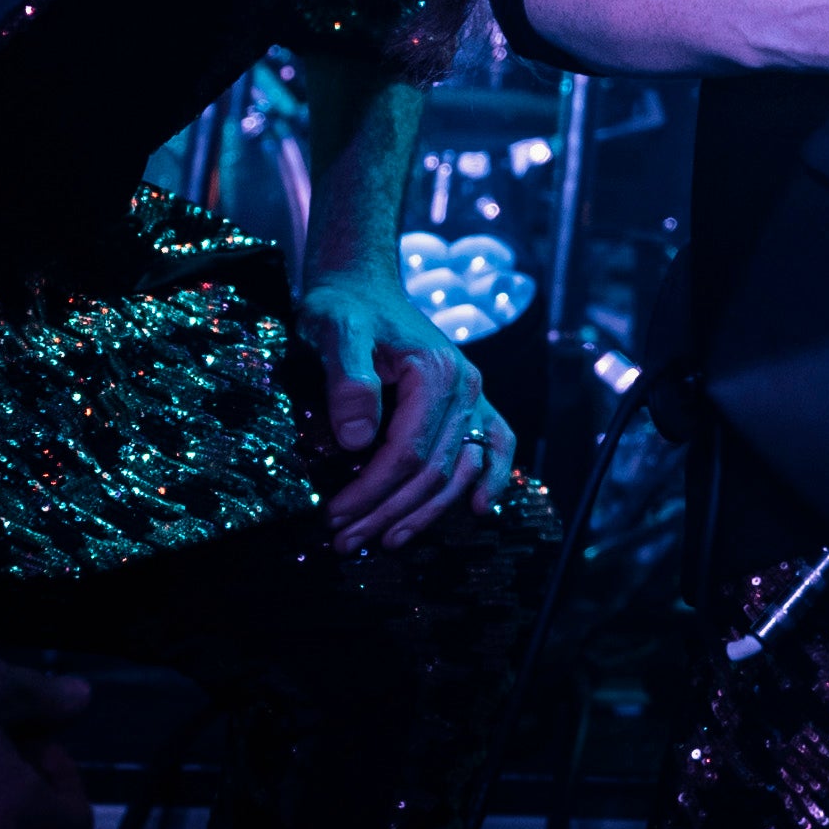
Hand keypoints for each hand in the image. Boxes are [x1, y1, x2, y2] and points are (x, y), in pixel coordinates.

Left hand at [298, 266, 515, 553]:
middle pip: (433, 470)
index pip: (407, 451)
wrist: (364, 286)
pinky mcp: (471, 403)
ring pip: (460, 470)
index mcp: (436, 372)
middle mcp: (467, 387)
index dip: (371, 491)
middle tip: (345, 541)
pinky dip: (492, 479)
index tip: (334, 516)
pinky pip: (495, 446)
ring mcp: (474, 396)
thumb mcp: (334, 332)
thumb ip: (347, 381)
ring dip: (425, 513)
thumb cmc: (345, 309)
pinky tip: (479, 510)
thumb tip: (357, 441)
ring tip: (386, 541)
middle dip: (388, 511)